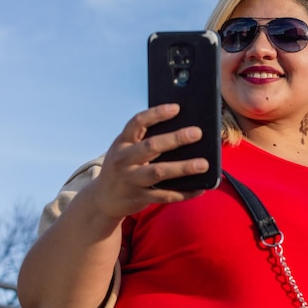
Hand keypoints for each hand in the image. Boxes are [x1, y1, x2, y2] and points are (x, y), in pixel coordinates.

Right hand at [90, 103, 209, 219]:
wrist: (103, 199)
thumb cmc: (123, 167)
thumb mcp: (126, 150)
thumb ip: (145, 140)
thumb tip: (182, 129)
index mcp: (122, 143)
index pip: (138, 122)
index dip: (156, 113)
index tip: (176, 108)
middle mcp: (124, 160)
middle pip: (151, 146)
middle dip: (176, 139)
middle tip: (197, 133)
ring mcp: (131, 180)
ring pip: (159, 172)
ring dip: (183, 168)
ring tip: (204, 164)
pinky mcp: (140, 198)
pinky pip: (165, 195)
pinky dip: (184, 192)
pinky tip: (200, 187)